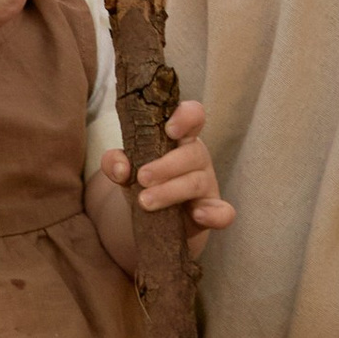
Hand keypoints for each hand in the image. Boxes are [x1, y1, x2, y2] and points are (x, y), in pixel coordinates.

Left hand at [96, 98, 235, 234]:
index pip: (193, 117)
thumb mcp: (128, 170)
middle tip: (142, 178)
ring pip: (196, 183)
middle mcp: (197, 158)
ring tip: (144, 201)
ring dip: (170, 191)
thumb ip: (115, 163)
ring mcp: (207, 185)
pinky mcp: (212, 212)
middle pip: (192, 154)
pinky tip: (198, 215)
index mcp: (181, 139)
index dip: (186, 118)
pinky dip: (214, 214)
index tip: (169, 130)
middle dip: (165, 166)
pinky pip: (223, 213)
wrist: (156, 221)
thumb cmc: (147, 184)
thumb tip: (119, 167)